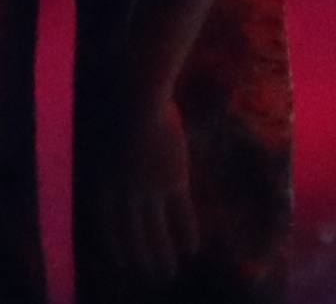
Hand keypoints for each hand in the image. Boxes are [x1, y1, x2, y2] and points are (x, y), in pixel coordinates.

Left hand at [81, 89, 195, 286]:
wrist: (134, 101)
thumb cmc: (115, 113)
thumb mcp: (105, 143)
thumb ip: (111, 163)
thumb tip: (114, 171)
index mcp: (102, 188)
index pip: (108, 228)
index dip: (117, 246)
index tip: (123, 261)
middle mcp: (122, 197)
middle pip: (131, 236)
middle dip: (140, 258)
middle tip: (150, 275)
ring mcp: (148, 191)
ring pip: (154, 233)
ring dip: (161, 256)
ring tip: (168, 272)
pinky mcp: (173, 182)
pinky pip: (180, 215)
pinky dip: (185, 234)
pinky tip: (191, 249)